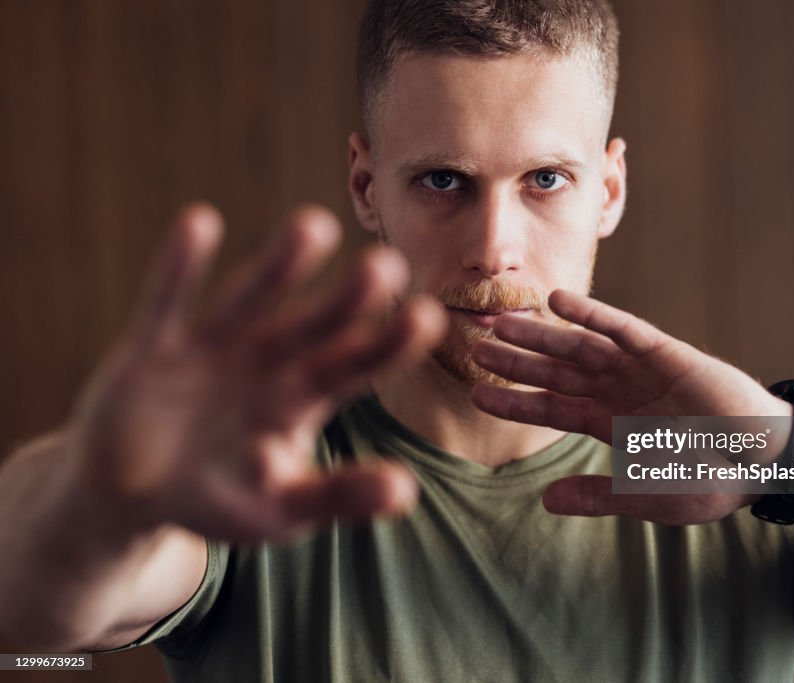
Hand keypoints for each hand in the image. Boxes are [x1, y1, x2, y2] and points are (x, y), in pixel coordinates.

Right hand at [64, 204, 445, 540]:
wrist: (131, 496)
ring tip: (317, 227)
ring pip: (253, 298)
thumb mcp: (281, 509)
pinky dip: (181, 269)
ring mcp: (214, 348)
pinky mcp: (156, 346)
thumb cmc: (218, 499)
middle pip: (316, 324)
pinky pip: (169, 302)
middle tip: (390, 265)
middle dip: (349, 298)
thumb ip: (339, 497)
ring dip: (281, 267)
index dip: (390, 344)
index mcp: (305, 397)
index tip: (428, 318)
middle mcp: (269, 361)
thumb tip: (405, 491)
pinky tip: (201, 223)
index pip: (357, 365)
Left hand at [469, 289, 788, 523]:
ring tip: (500, 321)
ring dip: (540, 333)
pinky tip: (558, 301)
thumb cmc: (711, 482)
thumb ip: (597, 495)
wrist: (764, 463)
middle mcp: (617, 391)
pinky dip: (590, 313)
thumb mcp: (645, 495)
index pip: (550, 408)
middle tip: (472, 344)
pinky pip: (620, 327)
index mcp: (609, 424)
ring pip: (577, 346)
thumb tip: (545, 500)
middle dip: (515, 359)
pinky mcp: (664, 351)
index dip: (514, 401)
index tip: (475, 394)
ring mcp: (638, 369)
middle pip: (553, 372)